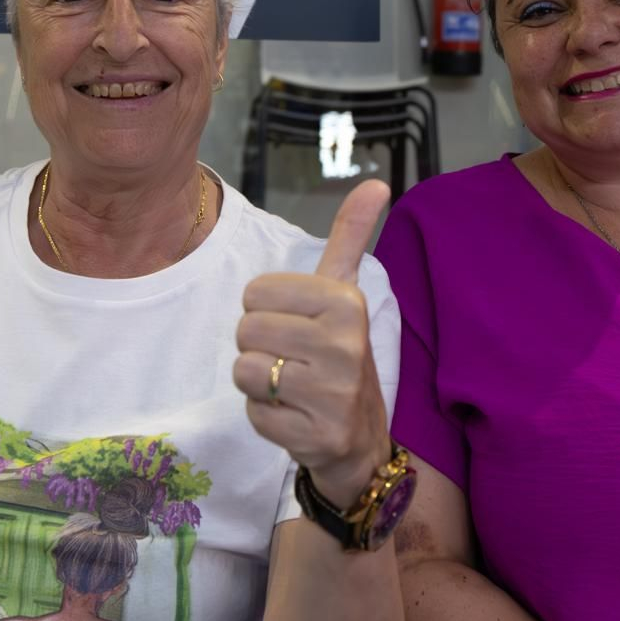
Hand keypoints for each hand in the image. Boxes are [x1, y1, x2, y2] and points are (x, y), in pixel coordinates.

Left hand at [234, 179, 392, 508]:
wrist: (362, 438)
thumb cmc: (340, 355)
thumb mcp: (345, 293)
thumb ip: (350, 237)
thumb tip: (376, 183)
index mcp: (346, 301)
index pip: (255, 292)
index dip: (265, 311)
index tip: (297, 326)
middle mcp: (344, 344)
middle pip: (245, 330)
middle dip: (259, 347)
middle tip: (293, 360)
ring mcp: (333, 393)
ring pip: (244, 371)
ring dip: (259, 383)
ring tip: (292, 386)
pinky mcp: (318, 435)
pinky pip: (255, 414)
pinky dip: (266, 418)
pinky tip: (295, 416)